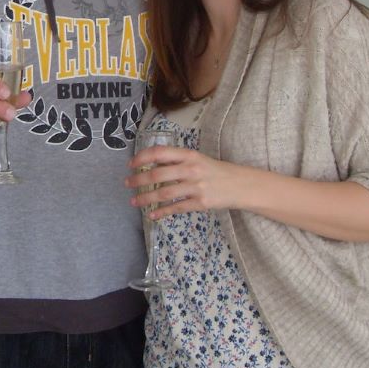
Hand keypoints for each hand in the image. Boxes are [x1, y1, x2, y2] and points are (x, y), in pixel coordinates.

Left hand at [125, 145, 248, 218]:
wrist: (240, 185)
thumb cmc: (215, 171)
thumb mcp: (197, 159)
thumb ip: (177, 161)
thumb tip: (151, 165)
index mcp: (189, 154)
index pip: (160, 152)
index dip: (142, 157)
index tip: (131, 164)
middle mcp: (191, 169)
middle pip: (157, 174)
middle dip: (139, 180)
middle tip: (128, 183)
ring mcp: (196, 186)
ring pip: (164, 193)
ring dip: (146, 198)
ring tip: (134, 201)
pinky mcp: (200, 203)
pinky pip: (176, 207)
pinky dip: (162, 212)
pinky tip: (152, 215)